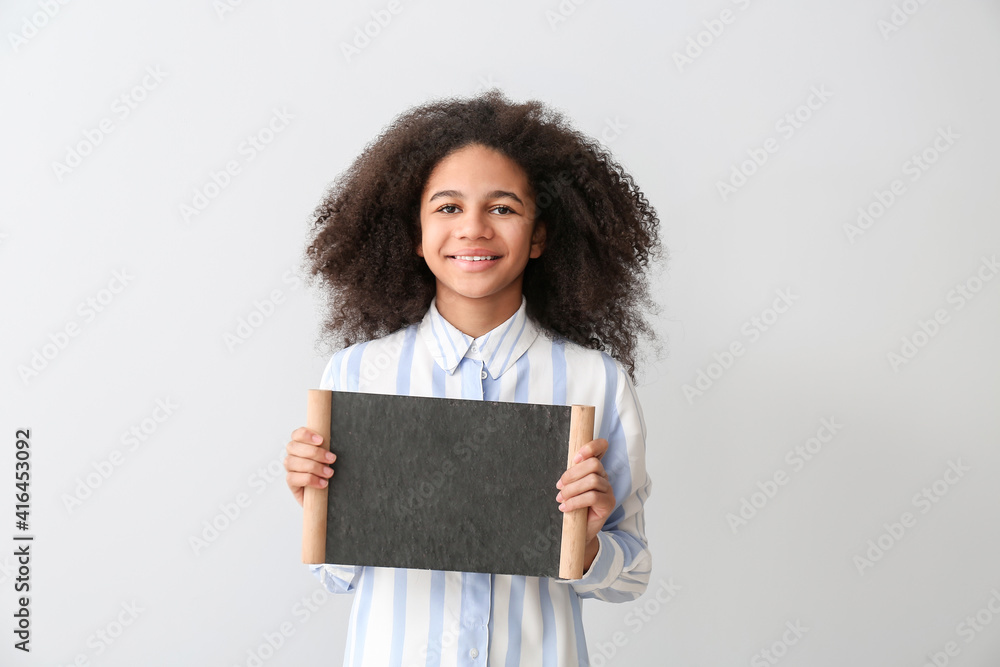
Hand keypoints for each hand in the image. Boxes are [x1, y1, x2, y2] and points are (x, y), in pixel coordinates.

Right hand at [284, 427, 336, 506]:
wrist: (327, 496)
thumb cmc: (329, 472)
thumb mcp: (330, 459)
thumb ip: (327, 449)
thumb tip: (333, 443)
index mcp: (301, 445)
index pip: (297, 434)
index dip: (306, 435)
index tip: (321, 440)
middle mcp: (292, 455)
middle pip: (293, 447)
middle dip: (314, 452)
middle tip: (331, 459)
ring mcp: (290, 469)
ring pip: (292, 462)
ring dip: (313, 467)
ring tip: (329, 473)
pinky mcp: (291, 483)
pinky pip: (293, 478)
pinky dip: (309, 480)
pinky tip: (322, 483)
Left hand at [556, 437, 614, 556]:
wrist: (580, 532)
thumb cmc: (574, 507)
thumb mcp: (570, 488)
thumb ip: (572, 476)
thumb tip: (565, 474)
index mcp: (595, 469)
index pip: (601, 447)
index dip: (591, 447)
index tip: (575, 458)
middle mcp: (604, 477)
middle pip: (594, 464)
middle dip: (572, 474)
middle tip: (559, 486)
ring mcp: (608, 490)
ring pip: (592, 481)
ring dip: (572, 489)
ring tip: (560, 498)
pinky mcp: (609, 503)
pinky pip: (592, 497)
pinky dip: (575, 501)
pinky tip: (565, 508)